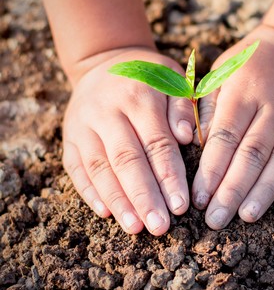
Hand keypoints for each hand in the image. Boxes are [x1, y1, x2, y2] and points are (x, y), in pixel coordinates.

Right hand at [62, 48, 194, 235]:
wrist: (105, 61)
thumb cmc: (149, 76)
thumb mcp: (173, 79)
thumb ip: (182, 107)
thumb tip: (188, 137)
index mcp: (139, 96)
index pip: (156, 143)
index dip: (168, 176)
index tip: (180, 206)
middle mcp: (107, 110)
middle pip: (126, 159)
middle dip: (144, 196)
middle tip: (159, 228)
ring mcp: (83, 124)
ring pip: (99, 167)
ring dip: (117, 200)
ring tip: (135, 228)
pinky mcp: (70, 136)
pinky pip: (76, 166)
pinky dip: (89, 191)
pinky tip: (106, 212)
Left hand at [192, 25, 273, 228]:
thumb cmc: (248, 66)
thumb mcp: (220, 74)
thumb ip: (207, 108)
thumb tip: (198, 147)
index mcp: (244, 91)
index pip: (225, 137)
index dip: (211, 171)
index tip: (198, 199)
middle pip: (253, 154)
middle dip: (232, 190)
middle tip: (216, 220)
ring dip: (264, 191)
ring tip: (246, 216)